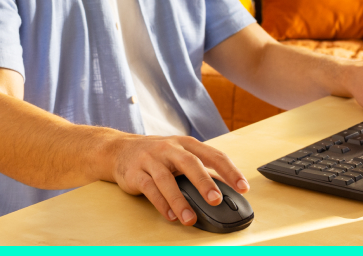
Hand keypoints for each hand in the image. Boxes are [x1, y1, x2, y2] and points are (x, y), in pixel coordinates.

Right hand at [108, 134, 247, 226]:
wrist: (118, 150)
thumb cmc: (156, 155)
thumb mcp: (179, 155)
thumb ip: (200, 169)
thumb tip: (225, 188)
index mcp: (186, 144)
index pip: (213, 155)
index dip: (230, 171)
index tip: (243, 187)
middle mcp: (169, 148)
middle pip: (190, 163)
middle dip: (204, 182)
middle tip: (216, 200)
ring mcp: (150, 159)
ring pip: (167, 179)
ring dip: (180, 200)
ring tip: (190, 218)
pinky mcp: (135, 172)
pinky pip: (149, 189)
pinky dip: (161, 203)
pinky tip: (170, 215)